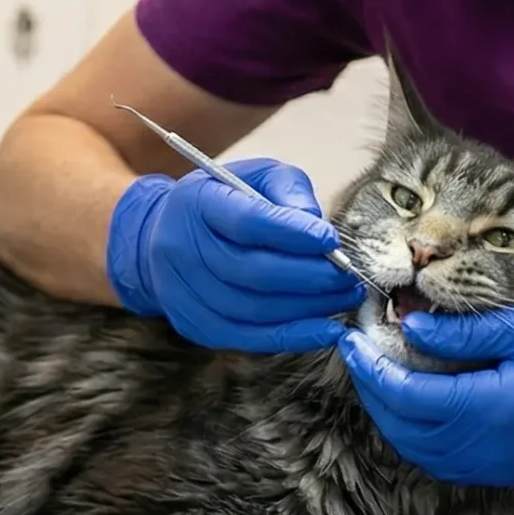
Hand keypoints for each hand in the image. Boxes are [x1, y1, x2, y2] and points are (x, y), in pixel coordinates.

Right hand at [105, 158, 362, 353]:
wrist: (162, 238)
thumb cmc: (223, 202)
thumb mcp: (254, 177)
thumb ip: (288, 190)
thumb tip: (318, 227)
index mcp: (197, 202)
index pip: (247, 221)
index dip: (292, 233)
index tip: (333, 240)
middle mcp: (182, 249)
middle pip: (253, 272)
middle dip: (311, 277)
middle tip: (350, 276)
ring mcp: (183, 292)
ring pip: (254, 309)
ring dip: (308, 308)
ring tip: (345, 298)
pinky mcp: (194, 324)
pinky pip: (248, 338)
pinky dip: (292, 336)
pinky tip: (326, 330)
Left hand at [338, 304, 513, 485]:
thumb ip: (464, 333)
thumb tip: (410, 327)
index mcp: (489, 408)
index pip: (406, 397)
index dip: (370, 369)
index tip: (352, 337)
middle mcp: (483, 448)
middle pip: (401, 428)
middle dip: (371, 389)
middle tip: (356, 350)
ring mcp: (490, 466)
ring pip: (415, 448)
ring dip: (389, 412)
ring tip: (377, 370)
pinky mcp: (498, 470)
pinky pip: (438, 458)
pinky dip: (414, 430)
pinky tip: (413, 398)